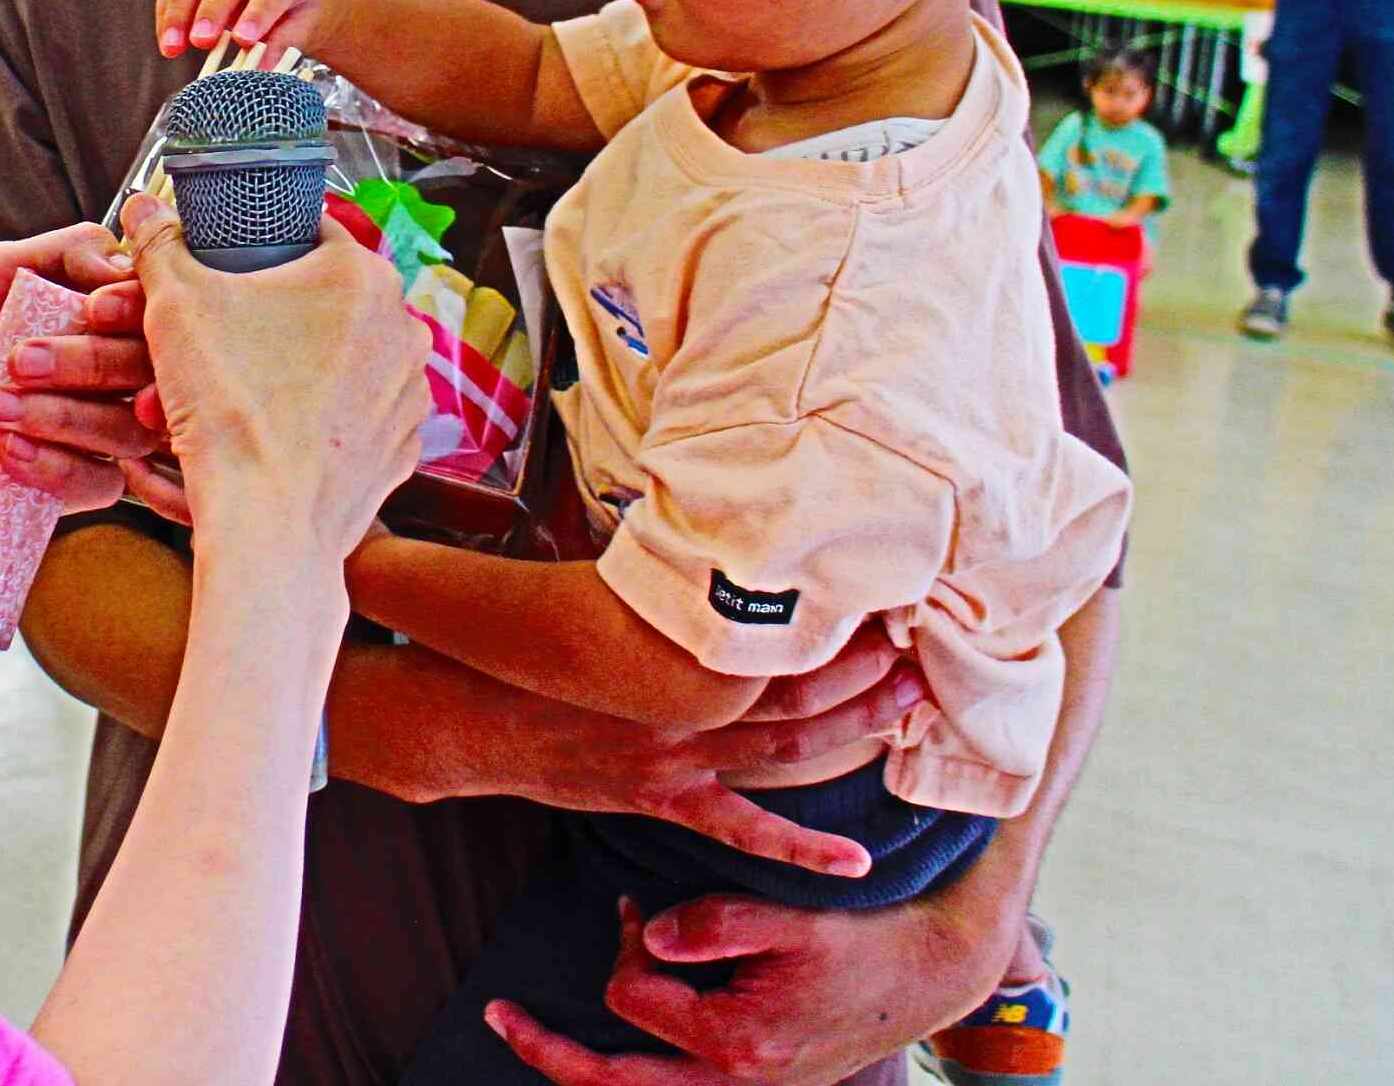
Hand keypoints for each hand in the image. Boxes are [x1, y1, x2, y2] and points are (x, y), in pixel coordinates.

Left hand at [0, 223, 163, 516]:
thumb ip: (65, 251)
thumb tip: (124, 261)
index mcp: (100, 322)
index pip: (153, 317)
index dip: (135, 312)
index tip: (92, 309)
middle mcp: (108, 375)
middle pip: (147, 374)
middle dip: (85, 363)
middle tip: (18, 359)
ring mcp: (95, 432)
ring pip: (126, 430)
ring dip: (60, 414)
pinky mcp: (74, 483)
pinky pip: (98, 482)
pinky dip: (54, 463)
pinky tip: (7, 448)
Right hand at [122, 192, 425, 561]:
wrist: (266, 521)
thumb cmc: (230, 410)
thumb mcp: (175, 307)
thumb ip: (160, 245)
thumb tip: (144, 204)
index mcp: (362, 275)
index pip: (308, 230)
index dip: (258, 245)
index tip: (227, 268)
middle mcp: (402, 327)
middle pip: (323, 298)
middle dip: (270, 314)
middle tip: (220, 339)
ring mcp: (407, 391)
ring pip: (340, 357)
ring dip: (294, 365)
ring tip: (239, 389)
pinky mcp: (401, 446)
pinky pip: (353, 413)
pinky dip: (318, 416)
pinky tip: (275, 428)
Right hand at [153, 0, 342, 59]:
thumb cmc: (301, 9)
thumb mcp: (303, 24)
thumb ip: (282, 42)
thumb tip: (258, 71)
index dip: (260, 10)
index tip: (243, 41)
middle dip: (214, 7)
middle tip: (202, 41)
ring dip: (180, 10)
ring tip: (173, 47)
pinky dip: (168, 12)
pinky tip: (167, 40)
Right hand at [411, 628, 922, 877]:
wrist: (466, 715)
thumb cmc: (522, 646)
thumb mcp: (583, 590)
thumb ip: (646, 577)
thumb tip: (697, 529)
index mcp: (668, 647)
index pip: (769, 626)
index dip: (830, 609)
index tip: (880, 580)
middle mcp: (686, 703)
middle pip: (796, 685)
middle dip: (864, 664)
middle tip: (926, 641)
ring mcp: (677, 756)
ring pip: (786, 747)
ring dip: (853, 728)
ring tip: (914, 705)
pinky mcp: (660, 799)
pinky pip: (739, 831)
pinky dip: (797, 851)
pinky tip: (854, 864)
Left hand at [482, 882, 1013, 1084]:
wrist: (928, 975)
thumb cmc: (862, 938)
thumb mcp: (793, 917)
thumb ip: (717, 924)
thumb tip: (645, 935)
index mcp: (737, 1040)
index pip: (634, 993)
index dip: (624, 942)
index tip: (634, 906)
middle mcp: (733, 1082)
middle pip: (613, 1081)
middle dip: (547, 1049)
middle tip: (495, 1015)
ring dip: (580, 1068)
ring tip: (527, 1038)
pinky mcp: (750, 1085)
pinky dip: (630, 1072)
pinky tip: (604, 1049)